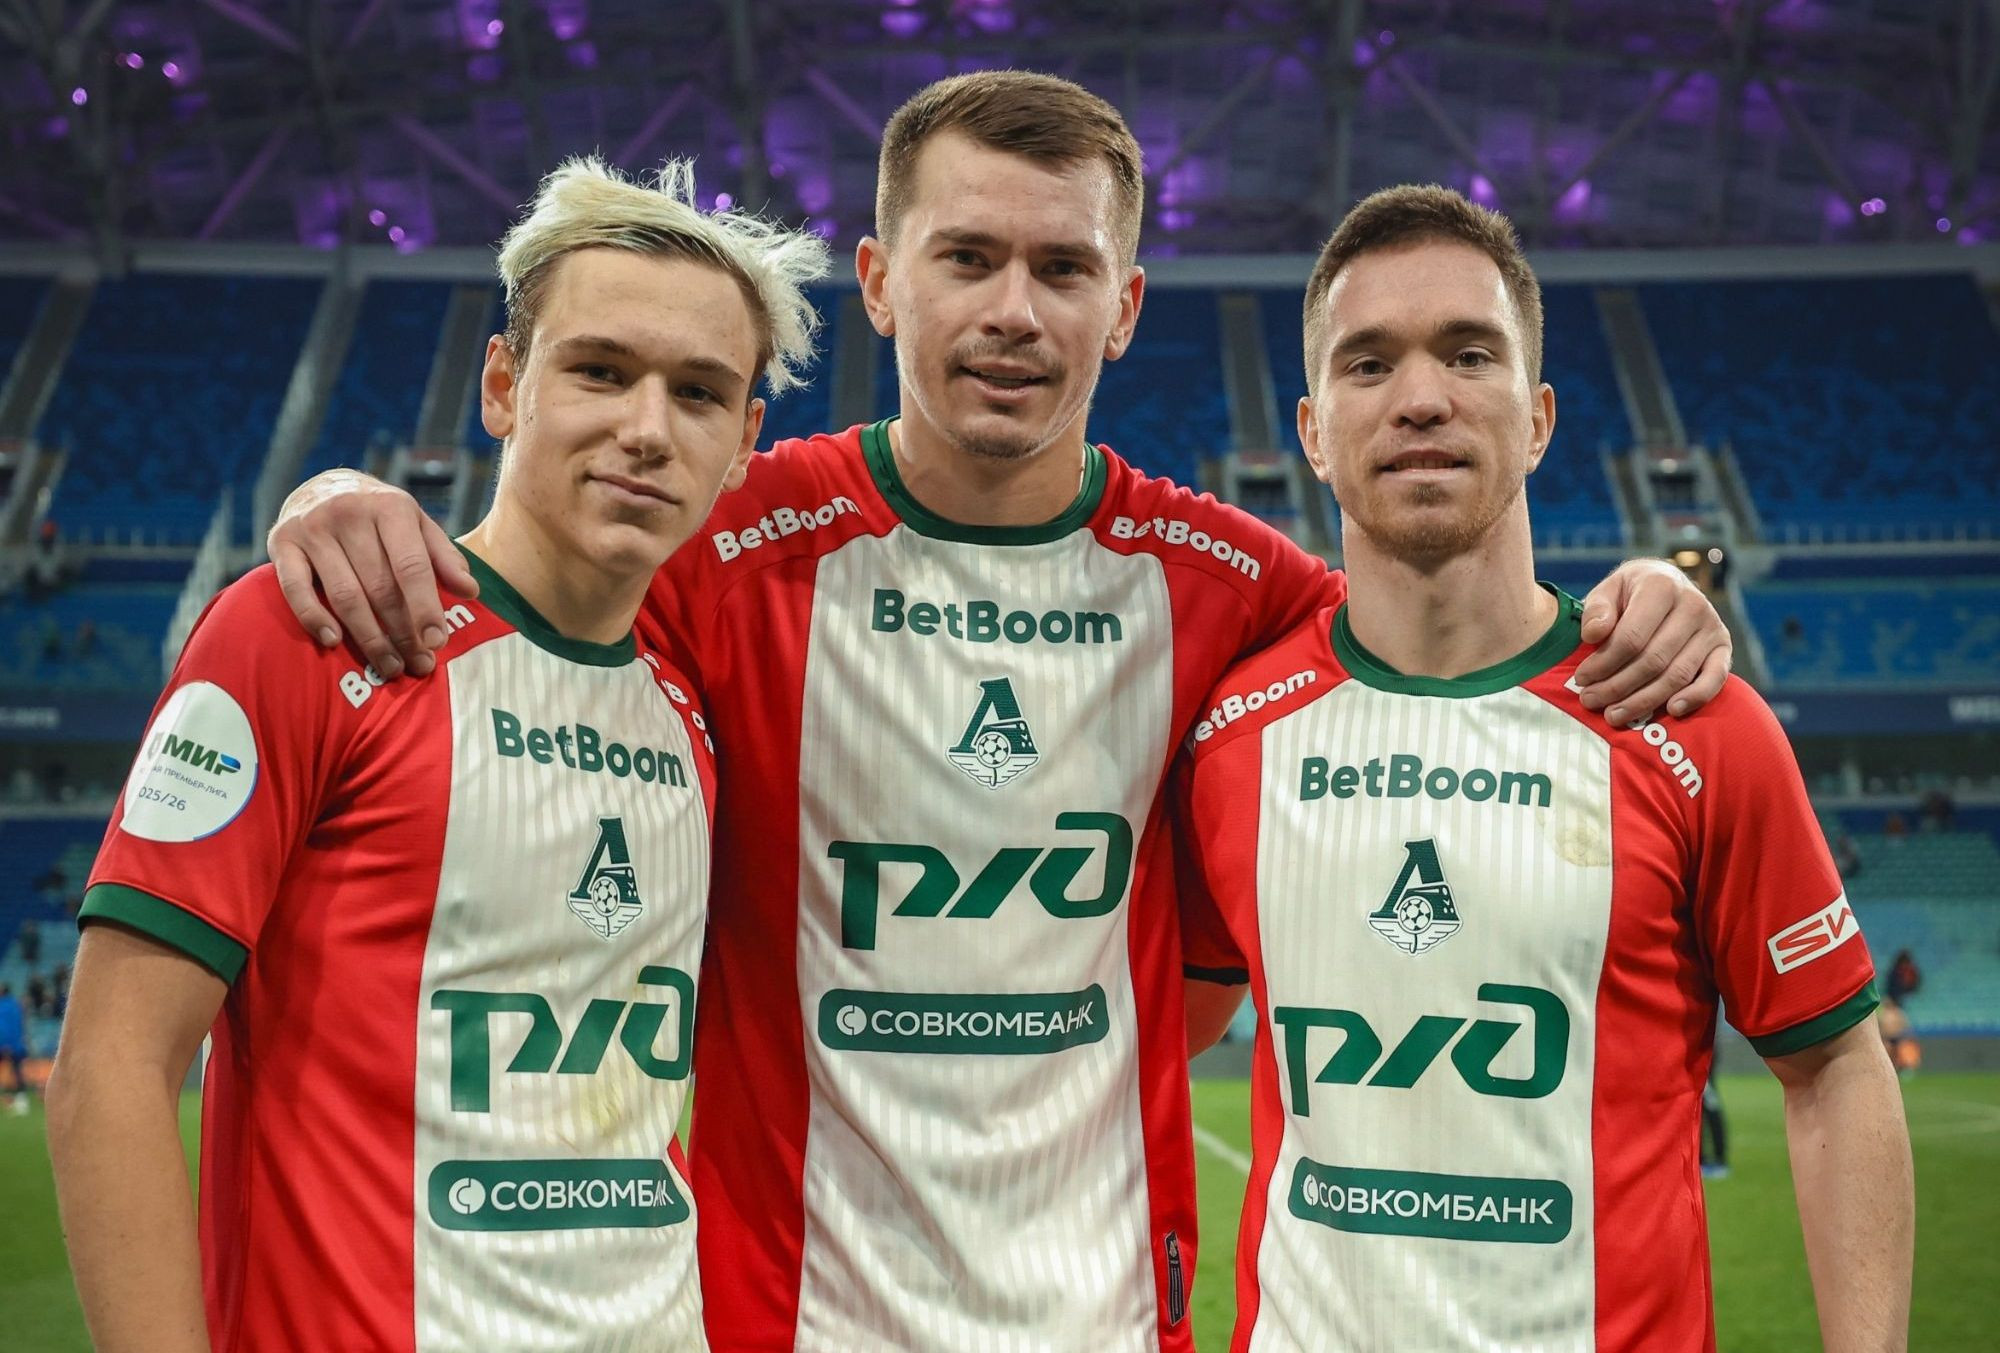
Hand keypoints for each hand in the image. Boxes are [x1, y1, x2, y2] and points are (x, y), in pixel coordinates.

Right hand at [266, 470, 477, 678]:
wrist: (322, 484)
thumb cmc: (379, 514)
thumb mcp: (416, 523)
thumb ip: (443, 556)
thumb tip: (470, 591)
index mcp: (390, 507)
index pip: (411, 565)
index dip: (425, 607)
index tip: (438, 642)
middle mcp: (349, 513)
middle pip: (380, 587)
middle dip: (402, 632)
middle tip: (419, 665)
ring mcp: (312, 528)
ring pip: (344, 595)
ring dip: (368, 637)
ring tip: (389, 666)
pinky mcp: (280, 542)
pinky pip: (296, 589)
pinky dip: (314, 618)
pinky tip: (334, 642)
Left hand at [1572, 558, 1731, 726]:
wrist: (1666, 582)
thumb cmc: (1630, 592)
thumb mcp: (1608, 590)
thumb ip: (1597, 610)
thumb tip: (1593, 634)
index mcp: (1661, 586)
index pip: (1631, 637)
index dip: (1604, 663)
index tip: (1581, 679)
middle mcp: (1693, 605)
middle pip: (1653, 660)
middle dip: (1617, 687)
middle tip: (1591, 701)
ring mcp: (1712, 627)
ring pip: (1677, 675)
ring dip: (1644, 700)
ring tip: (1614, 714)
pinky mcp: (1724, 647)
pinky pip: (1715, 678)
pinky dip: (1695, 697)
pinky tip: (1671, 710)